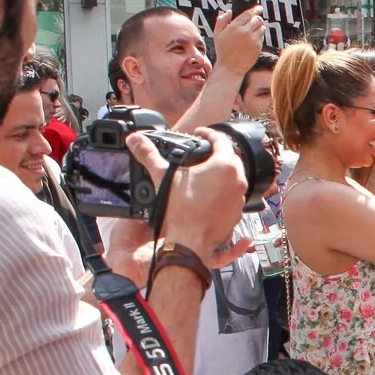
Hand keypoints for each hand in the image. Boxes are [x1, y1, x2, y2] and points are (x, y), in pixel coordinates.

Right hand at [135, 127, 247, 255]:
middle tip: (202, 152)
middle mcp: (238, 180)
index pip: (221, 139)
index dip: (208, 133)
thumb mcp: (163, 177)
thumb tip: (135, 139)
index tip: (200, 133)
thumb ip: (148, 155)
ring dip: (222, 173)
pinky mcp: (237, 212)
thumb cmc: (181, 211)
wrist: (190, 242)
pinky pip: (233, 196)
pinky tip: (209, 194)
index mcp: (224, 166)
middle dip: (217, 152)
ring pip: (234, 178)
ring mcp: (240, 198)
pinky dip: (223, 191)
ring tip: (204, 173)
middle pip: (231, 157)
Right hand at [211, 7, 265, 80]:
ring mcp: (252, 39)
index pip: (248, 14)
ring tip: (253, 32)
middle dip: (257, 19)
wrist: (230, 68)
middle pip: (257, 19)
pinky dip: (259, 36)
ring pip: (262, 27)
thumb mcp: (217, 34)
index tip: (259, 8)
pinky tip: (253, 40)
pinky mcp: (258, 46)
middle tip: (256, 21)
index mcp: (234, 26)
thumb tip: (229, 11)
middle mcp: (244, 31)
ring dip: (259, 27)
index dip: (255, 9)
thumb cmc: (223, 51)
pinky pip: (262, 37)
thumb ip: (221, 21)